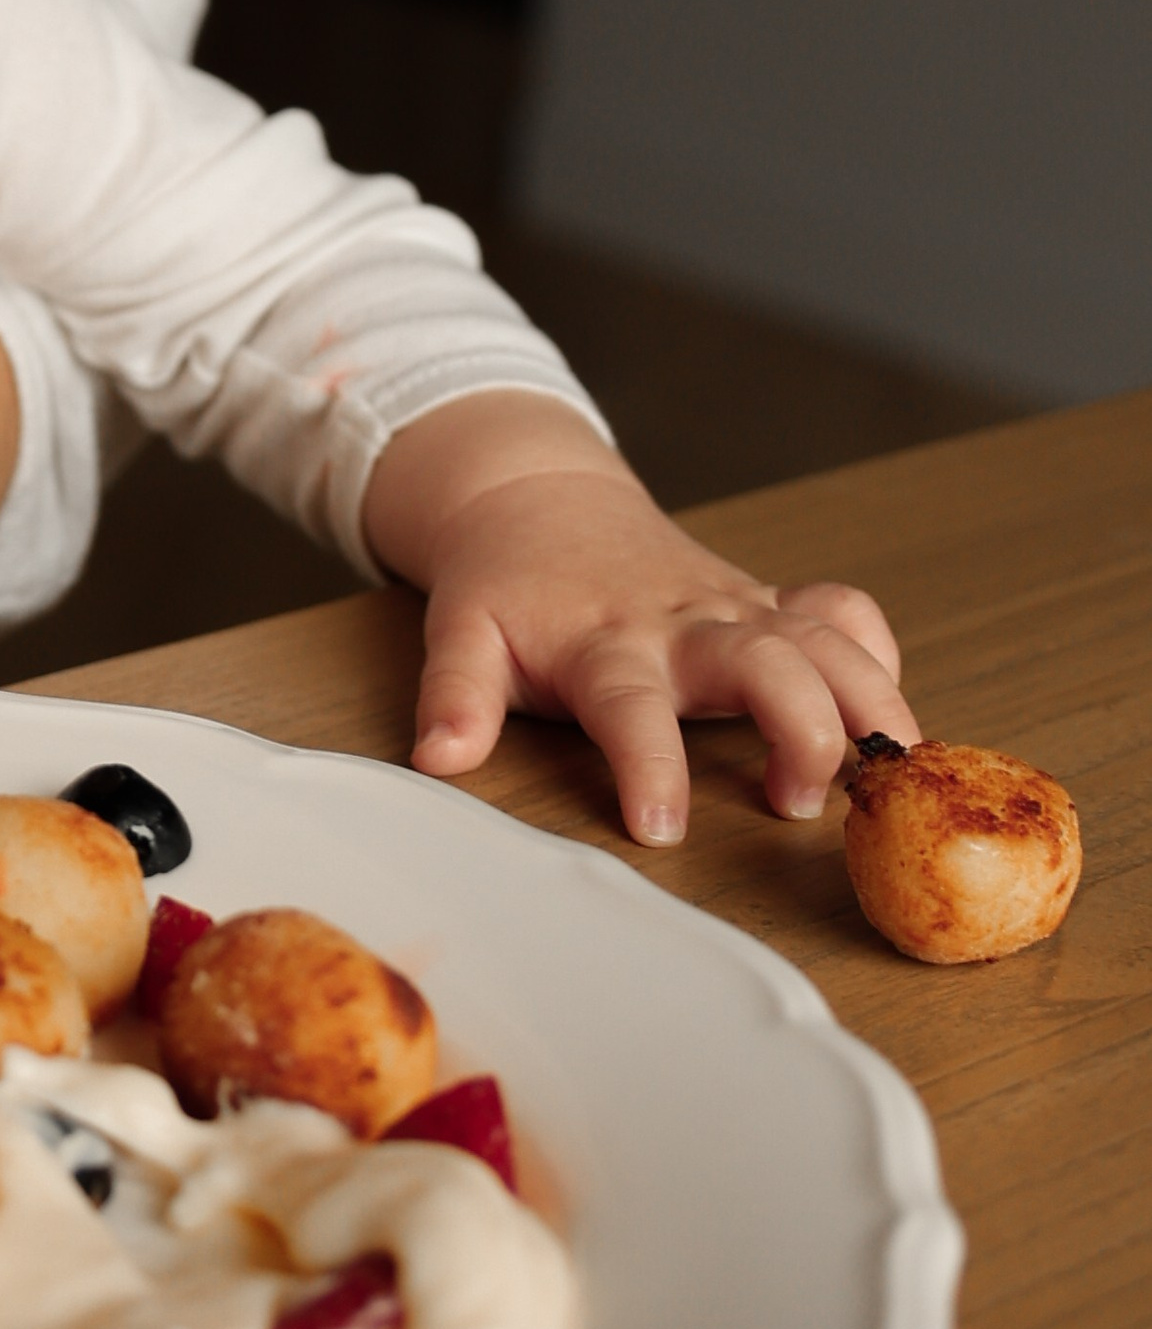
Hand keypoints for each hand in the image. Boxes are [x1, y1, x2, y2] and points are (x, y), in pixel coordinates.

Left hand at [363, 394, 917, 844]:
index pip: (631, 707)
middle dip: (801, 729)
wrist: (536, 499)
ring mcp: (734, 606)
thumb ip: (454, 697)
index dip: (650, 766)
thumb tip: (440, 759)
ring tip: (889, 770)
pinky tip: (888, 713)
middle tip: (797, 801)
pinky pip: (841, 611)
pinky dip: (877, 651)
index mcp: (605, 642)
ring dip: (868, 698)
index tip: (660, 829)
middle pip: (766, 663)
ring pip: (825, 640)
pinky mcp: (765, 599)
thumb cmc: (505, 585)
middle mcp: (684, 621)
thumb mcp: (460, 634)